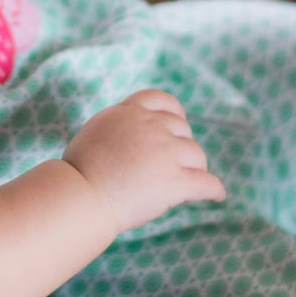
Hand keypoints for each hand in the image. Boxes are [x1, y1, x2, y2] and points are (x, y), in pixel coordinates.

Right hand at [62, 89, 224, 232]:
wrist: (81, 194)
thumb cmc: (78, 172)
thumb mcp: (96, 131)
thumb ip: (119, 127)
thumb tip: (131, 136)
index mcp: (129, 112)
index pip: (162, 100)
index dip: (174, 113)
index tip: (177, 124)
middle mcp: (151, 126)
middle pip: (182, 130)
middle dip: (181, 146)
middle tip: (175, 165)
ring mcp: (165, 153)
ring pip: (197, 156)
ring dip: (195, 168)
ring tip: (190, 182)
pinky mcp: (175, 181)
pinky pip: (206, 183)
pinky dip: (214, 190)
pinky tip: (217, 196)